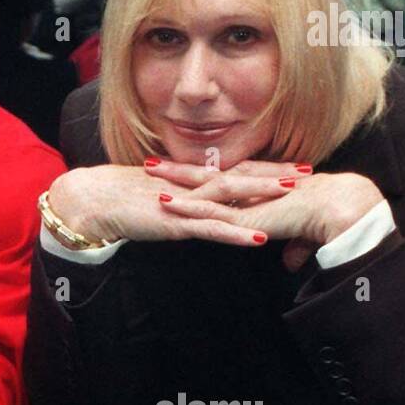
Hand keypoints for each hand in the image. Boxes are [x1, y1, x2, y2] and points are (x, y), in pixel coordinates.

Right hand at [47, 163, 285, 248]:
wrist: (94, 200)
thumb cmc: (123, 201)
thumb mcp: (163, 198)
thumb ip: (185, 200)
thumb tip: (202, 205)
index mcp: (191, 181)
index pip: (235, 170)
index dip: (265, 168)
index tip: (294, 166)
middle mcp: (194, 186)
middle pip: (242, 177)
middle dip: (277, 175)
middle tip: (311, 173)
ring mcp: (187, 203)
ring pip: (232, 196)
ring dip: (263, 194)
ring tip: (294, 194)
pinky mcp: (177, 222)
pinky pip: (213, 229)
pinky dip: (237, 233)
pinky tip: (259, 238)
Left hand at [150, 159, 382, 269]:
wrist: (344, 211)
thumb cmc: (330, 219)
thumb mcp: (304, 234)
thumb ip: (294, 246)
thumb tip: (291, 262)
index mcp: (264, 186)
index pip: (227, 175)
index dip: (204, 173)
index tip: (181, 168)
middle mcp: (253, 186)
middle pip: (208, 174)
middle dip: (179, 169)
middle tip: (151, 161)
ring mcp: (249, 199)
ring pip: (203, 185)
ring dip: (175, 180)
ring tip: (149, 172)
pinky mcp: (248, 216)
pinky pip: (212, 211)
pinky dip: (189, 207)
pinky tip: (168, 204)